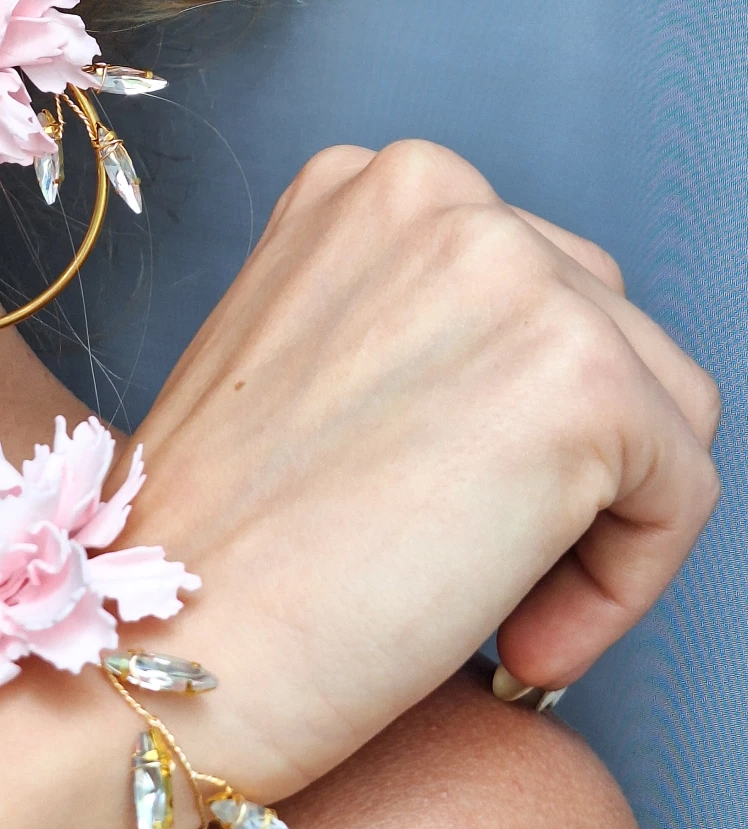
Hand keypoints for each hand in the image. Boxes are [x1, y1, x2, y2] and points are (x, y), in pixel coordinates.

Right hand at [125, 141, 719, 799]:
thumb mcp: (298, 362)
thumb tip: (515, 398)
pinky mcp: (582, 376)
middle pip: (602, 328)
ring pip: (659, 402)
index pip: (522, 285)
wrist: (149, 642)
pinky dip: (625, 585)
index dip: (500, 419)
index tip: (439, 513)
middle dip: (562, 461)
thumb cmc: (210, 539)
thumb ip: (408, 330)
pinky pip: (679, 490)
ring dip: (597, 520)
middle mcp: (441, 191)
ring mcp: (513, 269)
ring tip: (495, 609)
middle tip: (466, 571)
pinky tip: (519, 642)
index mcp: (365, 186)